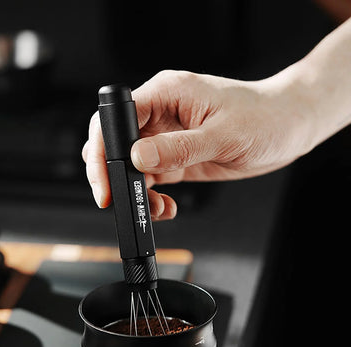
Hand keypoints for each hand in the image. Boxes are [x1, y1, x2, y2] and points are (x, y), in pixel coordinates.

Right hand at [83, 69, 313, 219]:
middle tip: (120, 199)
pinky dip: (150, 197)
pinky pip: (150, 179)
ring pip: (130, 167)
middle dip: (112, 174)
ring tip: (155, 207)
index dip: (103, 148)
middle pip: (116, 144)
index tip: (105, 180)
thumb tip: (138, 158)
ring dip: (135, 192)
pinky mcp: (175, 158)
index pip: (117, 117)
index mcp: (166, 94)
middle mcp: (161, 115)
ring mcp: (166, 138)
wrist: (287, 127)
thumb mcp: (223, 134)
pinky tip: (165, 206)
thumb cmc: (264, 118)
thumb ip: (179, 148)